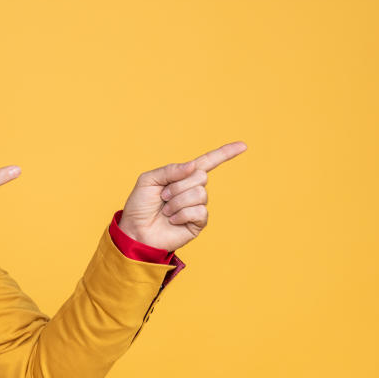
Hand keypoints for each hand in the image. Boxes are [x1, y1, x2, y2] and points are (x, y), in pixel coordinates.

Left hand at [118, 142, 246, 251]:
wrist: (135, 231)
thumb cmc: (139, 206)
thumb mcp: (148, 180)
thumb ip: (169, 170)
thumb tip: (193, 166)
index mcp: (182, 176)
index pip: (207, 162)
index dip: (225, 153)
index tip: (243, 145)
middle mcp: (192, 190)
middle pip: (201, 176)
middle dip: (178, 186)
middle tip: (163, 197)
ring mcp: (196, 206)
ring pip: (199, 194)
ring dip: (177, 202)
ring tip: (166, 210)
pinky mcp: (198, 223)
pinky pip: (199, 211)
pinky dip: (181, 214)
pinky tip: (172, 220)